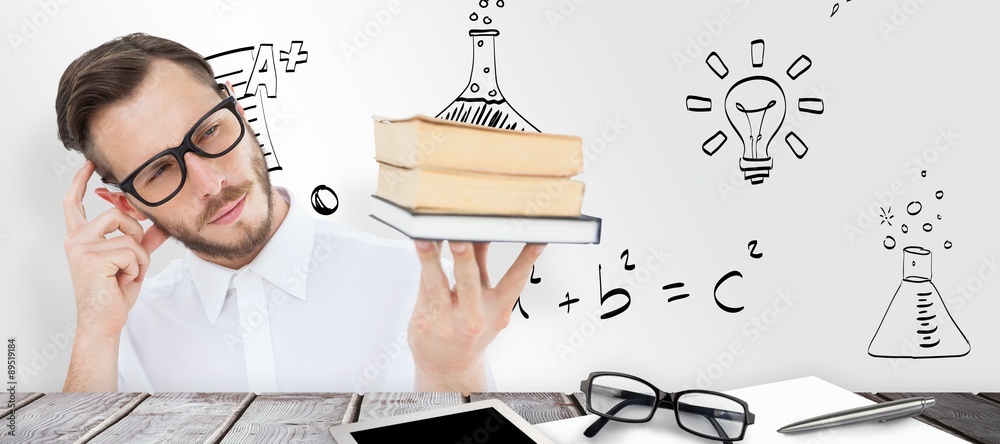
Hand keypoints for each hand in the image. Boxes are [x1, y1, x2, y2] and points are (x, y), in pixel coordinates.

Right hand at [63, 161, 168, 338]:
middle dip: (135, 235)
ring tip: (126, 274)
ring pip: (128, 234)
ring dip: (138, 257)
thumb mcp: (133, 261)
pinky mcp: (92, 258)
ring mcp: (80, 248)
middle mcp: (75, 239)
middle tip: (131, 262)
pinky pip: (131, 251)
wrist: (104, 321)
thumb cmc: (113, 293)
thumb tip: (163, 223)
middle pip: (117, 214)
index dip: (81, 181)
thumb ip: (144, 240)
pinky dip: (136, 267)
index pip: (74, 203)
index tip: (89, 164)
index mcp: (80, 237)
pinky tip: (122, 281)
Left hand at [408, 240, 544, 393]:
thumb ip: (482, 266)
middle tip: (460, 236)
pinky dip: (423, 263)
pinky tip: (422, 244)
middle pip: (468, 282)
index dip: (527, 261)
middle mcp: (472, 317)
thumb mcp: (486, 301)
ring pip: (436, 282)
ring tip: (424, 237)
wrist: (448, 366)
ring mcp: (446, 320)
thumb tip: (482, 232)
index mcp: (496, 312)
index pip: (515, 282)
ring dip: (430, 257)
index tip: (536, 240)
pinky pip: (422, 284)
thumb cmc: (470, 327)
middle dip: (465, 258)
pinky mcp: (423, 319)